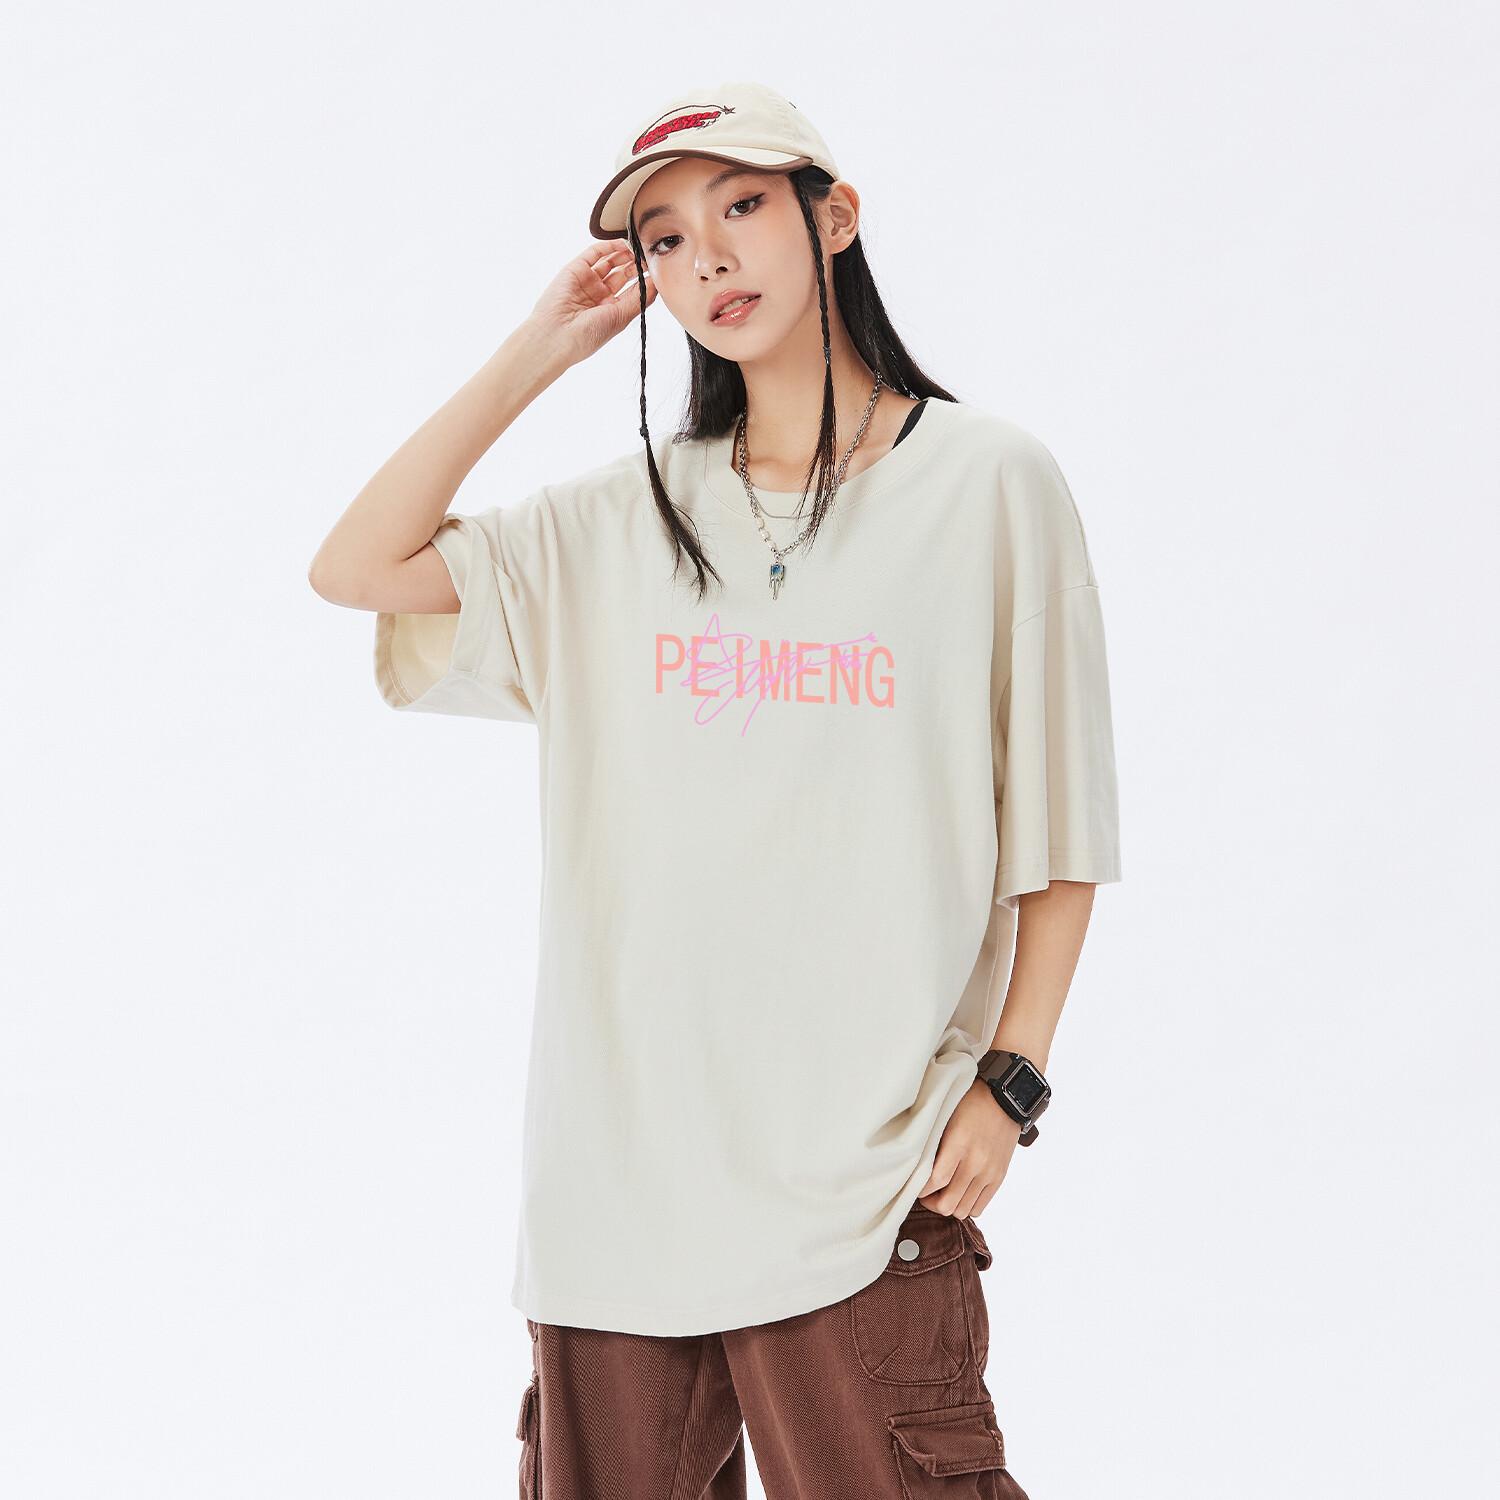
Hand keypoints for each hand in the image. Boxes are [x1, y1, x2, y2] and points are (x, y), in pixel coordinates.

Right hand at [525, 240, 658, 369]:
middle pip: (623, 273)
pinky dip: (609, 246)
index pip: (632, 290)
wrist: (557, 335)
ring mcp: (587, 281)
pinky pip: (594, 253)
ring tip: (639, 249)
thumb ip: (639, 299)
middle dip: (637, 265)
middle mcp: (599, 295)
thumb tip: (657, 283)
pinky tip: (623, 245)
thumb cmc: (587, 335)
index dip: (645, 280)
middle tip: (650, 257)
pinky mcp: (576, 269)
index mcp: (611, 310)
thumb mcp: (620, 317)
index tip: (658, 272)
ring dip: (625, 254)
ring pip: (610, 261)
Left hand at [915, 1079, 1023, 1218]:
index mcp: (959, 1143)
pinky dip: (966, 1205)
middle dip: (931, 1203)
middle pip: (948, 1203)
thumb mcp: (947, 1117)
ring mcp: (989, 1172)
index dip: (920, 1190)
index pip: (936, 1180)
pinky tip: (959, 1192)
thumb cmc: (971, 1103)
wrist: (1006, 1100)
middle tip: (925, 1192)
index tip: (913, 1185)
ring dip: (949, 1206)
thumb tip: (917, 1167)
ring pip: (962, 1210)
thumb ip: (934, 1143)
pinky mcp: (999, 1178)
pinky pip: (979, 1207)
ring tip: (942, 1193)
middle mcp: (976, 1162)